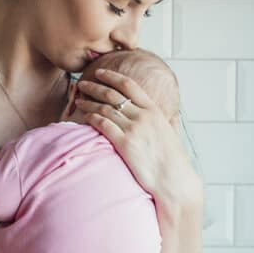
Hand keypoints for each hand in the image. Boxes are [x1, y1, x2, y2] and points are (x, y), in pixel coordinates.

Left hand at [75, 69, 202, 207]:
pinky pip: (103, 125)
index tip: (100, 72)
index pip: (129, 85)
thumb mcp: (175, 136)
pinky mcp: (125, 144)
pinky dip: (91, 118)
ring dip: (89, 102)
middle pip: (112, 94)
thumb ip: (171, 124)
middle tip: (82, 83)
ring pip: (105, 108)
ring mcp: (133, 129)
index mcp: (154, 111)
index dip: (112, 76)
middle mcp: (143, 116)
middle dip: (94, 86)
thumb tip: (173, 117)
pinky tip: (84, 116)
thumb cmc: (174, 161)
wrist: (174, 180)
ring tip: (78, 101)